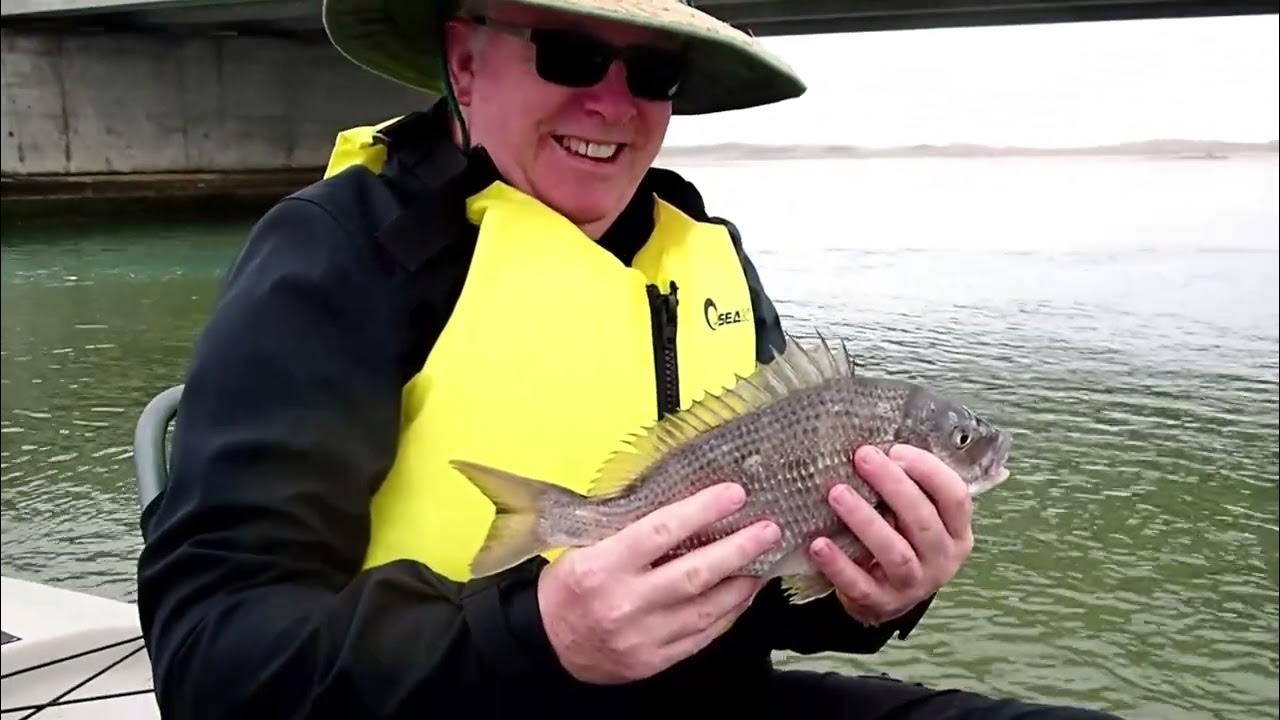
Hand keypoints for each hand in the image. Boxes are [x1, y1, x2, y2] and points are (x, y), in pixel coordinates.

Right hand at [536, 482, 780, 683]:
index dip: (703, 509)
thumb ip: (631, 532)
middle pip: (694, 573)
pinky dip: (727, 614)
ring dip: (742, 583)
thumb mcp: (586, 547)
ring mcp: (641, 636)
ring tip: (763, 561)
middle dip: (738, 549)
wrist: (546, 643)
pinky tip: (741, 595)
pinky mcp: (653, 661)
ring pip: (706, 609)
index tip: (734, 494)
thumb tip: (685, 507)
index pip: (661, 531)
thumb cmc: (568, 586)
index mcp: (603, 566)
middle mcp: (624, 602)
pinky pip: (701, 636)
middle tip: (768, 530)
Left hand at [810, 444, 974, 625]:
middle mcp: (942, 559)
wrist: (888, 596)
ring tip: (837, 493)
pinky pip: (860, 584)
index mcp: (956, 531)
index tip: (896, 449)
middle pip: (922, 520)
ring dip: (865, 520)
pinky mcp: (882, 602)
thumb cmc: (902, 540)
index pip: (955, 497)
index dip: (928, 470)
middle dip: (892, 485)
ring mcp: (914, 584)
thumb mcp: (915, 515)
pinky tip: (819, 544)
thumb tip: (877, 443)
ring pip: (895, 552)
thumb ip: (910, 487)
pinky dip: (838, 564)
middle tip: (862, 457)